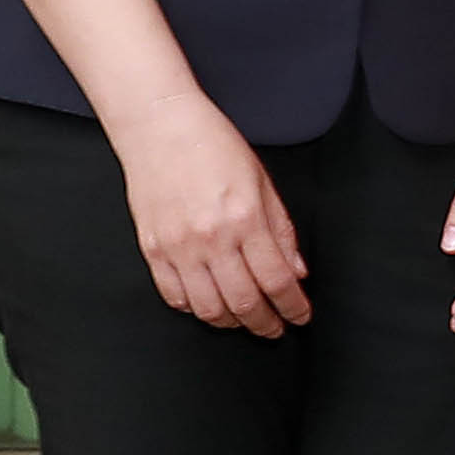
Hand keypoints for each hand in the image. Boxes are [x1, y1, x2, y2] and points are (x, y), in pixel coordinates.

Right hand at [109, 102, 310, 333]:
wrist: (159, 126)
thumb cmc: (211, 145)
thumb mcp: (261, 181)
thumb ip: (281, 230)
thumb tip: (296, 271)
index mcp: (245, 218)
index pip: (276, 280)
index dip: (293, 306)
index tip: (300, 315)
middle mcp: (211, 238)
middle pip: (245, 302)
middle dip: (265, 324)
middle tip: (275, 327)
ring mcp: (179, 247)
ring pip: (209, 309)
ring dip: (232, 323)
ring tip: (244, 319)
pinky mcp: (153, 250)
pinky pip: (175, 297)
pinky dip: (195, 310)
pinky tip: (210, 304)